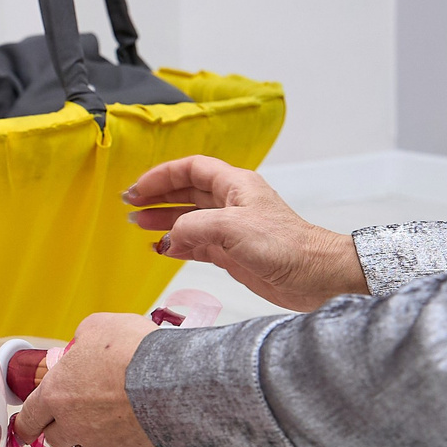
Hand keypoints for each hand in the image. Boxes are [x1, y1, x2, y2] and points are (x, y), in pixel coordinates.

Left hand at [14, 313, 160, 446]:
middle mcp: (72, 425)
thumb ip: (82, 340)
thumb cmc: (136, 352)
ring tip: (111, 422)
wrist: (174, 381)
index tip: (26, 429)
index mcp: (56, 394)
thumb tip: (82, 345)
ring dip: (91, 441)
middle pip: (56, 438)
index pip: (28, 418)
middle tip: (83, 411)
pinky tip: (129, 438)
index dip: (26, 425)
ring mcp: (99, 446)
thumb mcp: (99, 327)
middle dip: (65, 426)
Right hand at [123, 155, 366, 311]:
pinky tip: (161, 249)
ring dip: (163, 221)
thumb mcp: (233, 228)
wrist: (316, 276)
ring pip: (188, 219)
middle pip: (186, 192)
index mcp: (235, 185)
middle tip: (130, 205)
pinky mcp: (232, 253)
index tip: (138, 188)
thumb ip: (194, 227)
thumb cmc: (286, 245)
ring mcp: (231, 229)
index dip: (162, 175)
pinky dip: (177, 246)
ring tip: (137, 226)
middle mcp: (231, 204)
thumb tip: (169, 237)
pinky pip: (195, 244)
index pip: (191, 169)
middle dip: (157, 197)